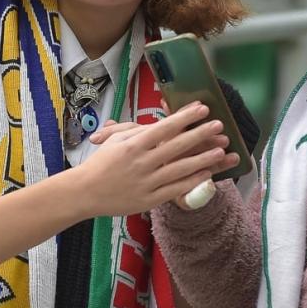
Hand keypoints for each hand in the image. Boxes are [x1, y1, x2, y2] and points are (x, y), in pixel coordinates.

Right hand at [79, 103, 235, 216]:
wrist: (84, 192)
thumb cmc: (101, 162)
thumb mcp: (116, 140)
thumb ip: (139, 130)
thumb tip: (161, 123)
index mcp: (133, 144)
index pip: (164, 127)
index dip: (185, 117)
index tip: (202, 108)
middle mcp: (142, 162)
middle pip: (177, 146)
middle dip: (200, 134)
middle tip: (219, 125)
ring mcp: (146, 182)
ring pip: (181, 169)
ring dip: (203, 158)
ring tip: (221, 149)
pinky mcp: (149, 199)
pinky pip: (176, 189)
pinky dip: (193, 181)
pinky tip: (208, 173)